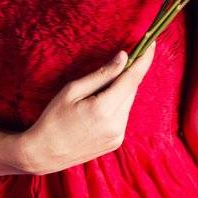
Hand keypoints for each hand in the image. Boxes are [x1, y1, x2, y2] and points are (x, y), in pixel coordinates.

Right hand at [19, 39, 156, 174]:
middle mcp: (116, 124)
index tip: (152, 43)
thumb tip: (124, 58)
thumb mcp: (72, 90)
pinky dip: (117, 105)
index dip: (144, 59)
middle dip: (129, 74)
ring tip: (98, 91)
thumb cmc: (53, 118)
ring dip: (121, 90)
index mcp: (104, 109)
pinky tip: (98, 108)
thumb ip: (102, 74)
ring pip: (128, 103)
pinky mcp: (117, 142)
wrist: (45, 153)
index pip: (132, 78)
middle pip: (132, 89)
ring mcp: (118, 135)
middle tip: (121, 60)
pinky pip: (123, 116)